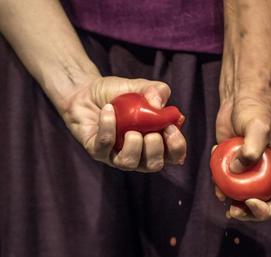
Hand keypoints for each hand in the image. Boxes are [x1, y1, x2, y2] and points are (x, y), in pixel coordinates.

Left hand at [62, 75, 186, 171]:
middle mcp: (139, 153)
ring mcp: (117, 155)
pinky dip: (108, 128)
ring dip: (134, 147)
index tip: (171, 128)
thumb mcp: (143, 87)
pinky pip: (105, 147)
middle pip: (154, 165)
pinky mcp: (97, 151)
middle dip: (155, 149)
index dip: (177, 147)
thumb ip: (158, 91)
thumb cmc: (119, 93)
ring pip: (129, 163)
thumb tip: (158, 105)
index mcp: (156, 141)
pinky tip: (108, 110)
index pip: (174, 156)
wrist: (87, 91)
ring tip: (131, 131)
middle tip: (151, 133)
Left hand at [215, 86, 270, 220]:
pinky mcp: (235, 165)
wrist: (239, 98)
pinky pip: (227, 183)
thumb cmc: (254, 109)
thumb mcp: (257, 126)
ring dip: (230, 200)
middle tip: (231, 210)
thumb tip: (235, 171)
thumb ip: (251, 149)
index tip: (249, 202)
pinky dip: (219, 182)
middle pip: (261, 206)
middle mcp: (270, 174)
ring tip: (219, 190)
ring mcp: (251, 171)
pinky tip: (214, 168)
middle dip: (246, 213)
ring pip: (242, 198)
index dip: (266, 211)